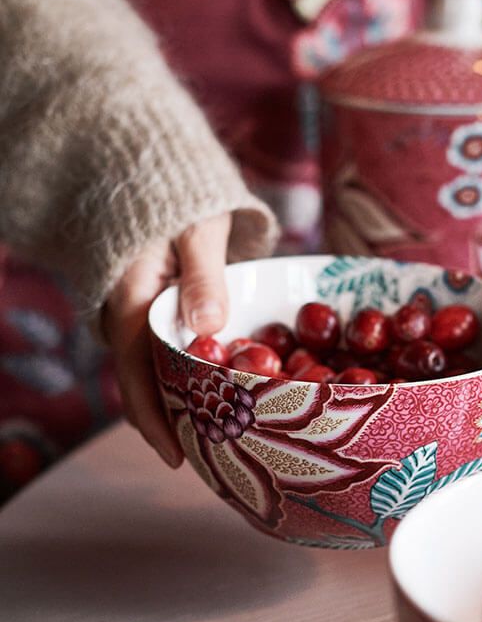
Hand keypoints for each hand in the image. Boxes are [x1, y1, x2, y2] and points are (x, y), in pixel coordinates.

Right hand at [103, 212, 230, 466]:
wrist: (144, 163)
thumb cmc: (179, 190)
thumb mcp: (198, 226)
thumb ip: (203, 275)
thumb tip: (208, 328)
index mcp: (130, 298)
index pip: (137, 375)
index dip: (154, 420)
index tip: (177, 457)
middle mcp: (123, 312)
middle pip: (143, 382)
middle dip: (172, 422)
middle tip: (212, 457)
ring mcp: (132, 310)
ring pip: (152, 369)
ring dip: (179, 400)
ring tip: (218, 434)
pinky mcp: (147, 305)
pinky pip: (160, 350)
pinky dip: (184, 374)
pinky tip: (215, 390)